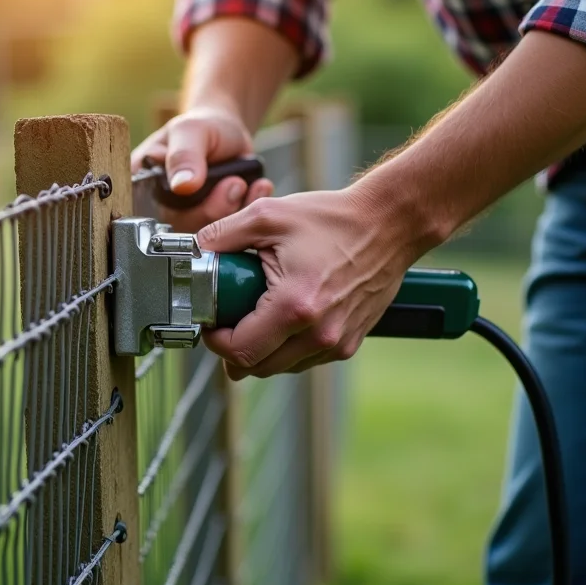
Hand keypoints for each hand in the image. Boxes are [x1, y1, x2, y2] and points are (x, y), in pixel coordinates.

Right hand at [130, 108, 273, 232]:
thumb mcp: (190, 131)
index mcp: (142, 184)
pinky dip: (246, 213)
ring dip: (233, 210)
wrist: (227, 132)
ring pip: (208, 235)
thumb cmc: (203, 127)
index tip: (200, 187)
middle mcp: (160, 207)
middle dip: (213, 207)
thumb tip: (182, 187)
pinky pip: (230, 233)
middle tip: (233, 181)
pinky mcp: (212, 225)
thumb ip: (184, 156)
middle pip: (182, 228)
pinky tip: (255, 190)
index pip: (149, 213)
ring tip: (243, 182)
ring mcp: (187, 219)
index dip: (177, 208)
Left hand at [197, 188, 417, 379]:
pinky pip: (305, 359)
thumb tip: (195, 250)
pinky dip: (287, 346)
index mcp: (294, 307)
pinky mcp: (349, 342)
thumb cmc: (333, 219)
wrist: (390, 223)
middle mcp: (318, 334)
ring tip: (257, 313)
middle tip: (228, 319)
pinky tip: (285, 315)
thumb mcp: (267, 215)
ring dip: (261, 349)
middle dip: (234, 348)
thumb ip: (222, 235)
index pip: (239, 351)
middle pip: (256, 368)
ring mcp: (337, 342)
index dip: (215, 340)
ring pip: (280, 367)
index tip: (212, 321)